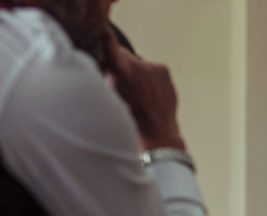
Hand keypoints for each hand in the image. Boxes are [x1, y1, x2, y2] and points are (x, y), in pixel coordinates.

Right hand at [104, 34, 184, 150]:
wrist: (157, 133)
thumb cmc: (131, 121)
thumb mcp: (110, 98)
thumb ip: (108, 78)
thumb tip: (107, 68)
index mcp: (120, 71)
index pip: (109, 43)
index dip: (105, 37)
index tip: (102, 31)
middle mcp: (138, 65)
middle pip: (123, 54)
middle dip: (121, 65)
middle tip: (122, 84)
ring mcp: (153, 67)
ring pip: (138, 62)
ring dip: (136, 72)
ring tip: (138, 93)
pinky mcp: (164, 70)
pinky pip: (151, 68)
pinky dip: (148, 77)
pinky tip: (148, 93)